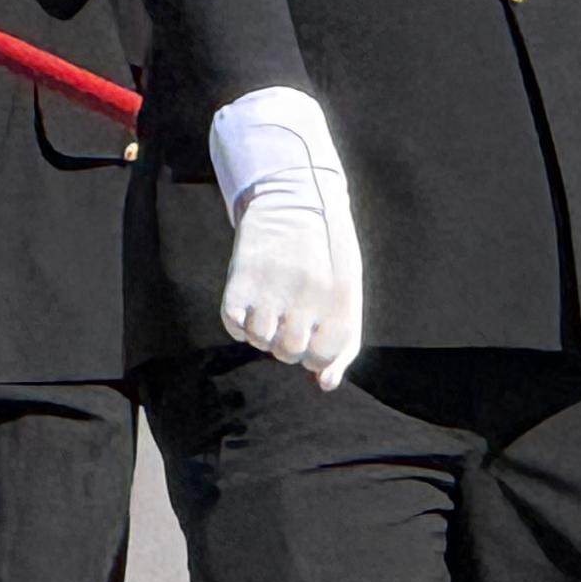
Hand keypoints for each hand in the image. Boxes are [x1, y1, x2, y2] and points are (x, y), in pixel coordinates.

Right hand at [209, 85, 362, 387]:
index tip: (312, 331)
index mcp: (338, 298)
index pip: (322, 357)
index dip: (314, 353)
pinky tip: (250, 301)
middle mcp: (305, 295)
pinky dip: (239, 322)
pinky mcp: (240, 280)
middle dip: (288, 341)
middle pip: (288, 352)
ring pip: (260, 341)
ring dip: (262, 331)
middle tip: (289, 313)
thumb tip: (326, 385)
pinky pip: (233, 326)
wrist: (292, 197)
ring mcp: (271, 287)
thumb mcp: (347, 293)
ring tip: (270, 304)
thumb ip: (343, 343)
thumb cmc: (325, 254)